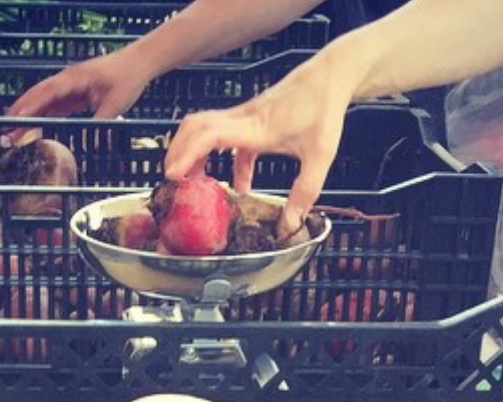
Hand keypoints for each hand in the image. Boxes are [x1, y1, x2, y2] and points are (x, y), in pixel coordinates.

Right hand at [5, 50, 148, 140]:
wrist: (137, 63)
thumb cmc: (127, 79)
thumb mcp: (116, 104)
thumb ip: (102, 123)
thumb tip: (94, 145)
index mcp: (73, 79)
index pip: (46, 94)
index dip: (30, 107)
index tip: (16, 119)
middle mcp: (67, 81)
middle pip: (38, 96)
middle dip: (20, 112)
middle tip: (5, 129)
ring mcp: (70, 86)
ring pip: (43, 100)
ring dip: (29, 114)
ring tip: (14, 131)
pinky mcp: (75, 92)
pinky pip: (55, 104)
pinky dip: (43, 114)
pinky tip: (35, 126)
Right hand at [164, 60, 355, 234]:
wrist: (330, 77)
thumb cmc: (324, 109)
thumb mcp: (319, 157)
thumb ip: (304, 193)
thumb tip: (290, 223)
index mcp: (255, 127)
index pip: (209, 134)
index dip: (187, 153)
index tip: (173, 175)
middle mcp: (243, 118)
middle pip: (195, 128)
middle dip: (178, 153)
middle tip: (173, 182)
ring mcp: (244, 116)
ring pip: (204, 129)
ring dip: (193, 154)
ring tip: (194, 184)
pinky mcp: (251, 119)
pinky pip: (226, 139)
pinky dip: (223, 161)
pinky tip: (236, 185)